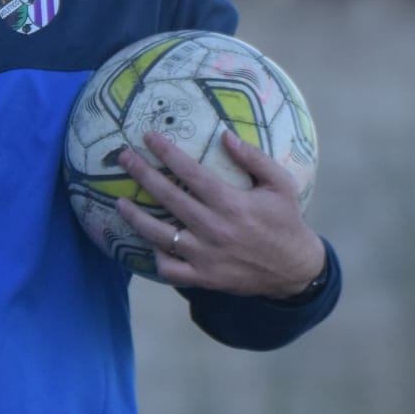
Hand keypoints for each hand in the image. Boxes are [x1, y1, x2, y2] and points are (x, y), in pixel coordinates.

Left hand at [114, 130, 324, 297]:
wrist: (295, 269)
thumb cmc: (286, 221)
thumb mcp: (280, 184)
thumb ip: (253, 158)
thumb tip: (225, 135)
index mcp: (230, 203)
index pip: (190, 172)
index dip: (166, 152)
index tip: (148, 137)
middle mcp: (213, 228)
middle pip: (168, 198)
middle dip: (141, 175)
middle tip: (123, 159)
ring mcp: (205, 256)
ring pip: (159, 235)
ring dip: (135, 217)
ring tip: (119, 202)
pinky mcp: (203, 277)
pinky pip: (170, 269)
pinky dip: (157, 257)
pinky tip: (149, 243)